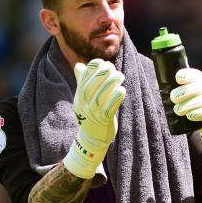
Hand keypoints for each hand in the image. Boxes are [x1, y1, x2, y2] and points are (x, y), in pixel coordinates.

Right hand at [63, 59, 125, 178]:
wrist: (91, 139)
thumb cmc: (90, 115)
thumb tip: (80, 65)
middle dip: (102, 74)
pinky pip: (109, 108)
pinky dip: (116, 98)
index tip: (102, 62)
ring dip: (111, 84)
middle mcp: (83, 105)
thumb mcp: (83, 99)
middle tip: (113, 68)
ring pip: (100, 96)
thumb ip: (82, 82)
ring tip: (120, 76)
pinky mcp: (103, 121)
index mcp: (79, 97)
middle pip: (91, 87)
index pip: (83, 80)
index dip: (92, 69)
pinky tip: (122, 90)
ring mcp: (92, 114)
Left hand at [171, 68, 201, 166]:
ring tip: (178, 111)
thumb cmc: (198, 112)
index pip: (197, 74)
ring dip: (187, 105)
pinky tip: (190, 116)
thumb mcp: (190, 100)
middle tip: (173, 100)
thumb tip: (157, 84)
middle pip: (198, 86)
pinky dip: (198, 113)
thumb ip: (178, 92)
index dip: (187, 75)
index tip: (177, 79)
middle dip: (183, 92)